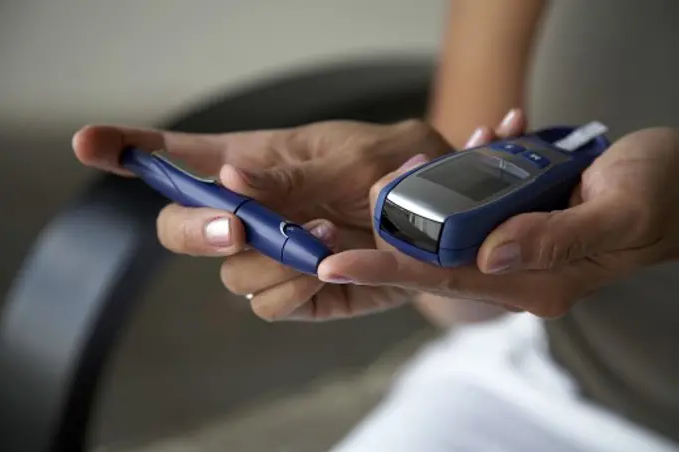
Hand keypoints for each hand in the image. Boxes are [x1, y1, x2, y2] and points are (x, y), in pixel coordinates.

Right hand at [73, 112, 525, 320]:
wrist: (437, 222)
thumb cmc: (396, 167)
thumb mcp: (353, 154)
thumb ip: (292, 171)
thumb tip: (232, 181)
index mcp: (253, 164)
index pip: (178, 157)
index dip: (129, 150)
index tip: (89, 145)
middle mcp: (250, 214)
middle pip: (181, 230)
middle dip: (198, 230)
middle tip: (238, 225)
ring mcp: (268, 258)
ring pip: (230, 274)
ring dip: (271, 260)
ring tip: (325, 236)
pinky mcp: (296, 295)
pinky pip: (269, 305)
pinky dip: (295, 290)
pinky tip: (329, 267)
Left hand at [317, 126, 678, 316]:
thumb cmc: (662, 196)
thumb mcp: (618, 211)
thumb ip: (555, 239)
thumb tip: (490, 254)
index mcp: (536, 281)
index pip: (444, 278)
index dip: (385, 269)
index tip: (333, 263)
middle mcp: (519, 269)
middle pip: (434, 256)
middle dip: (386, 231)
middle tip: (346, 206)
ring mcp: (518, 245)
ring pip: (451, 225)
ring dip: (432, 189)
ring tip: (421, 159)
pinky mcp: (521, 221)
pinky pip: (480, 202)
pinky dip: (474, 168)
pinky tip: (490, 136)